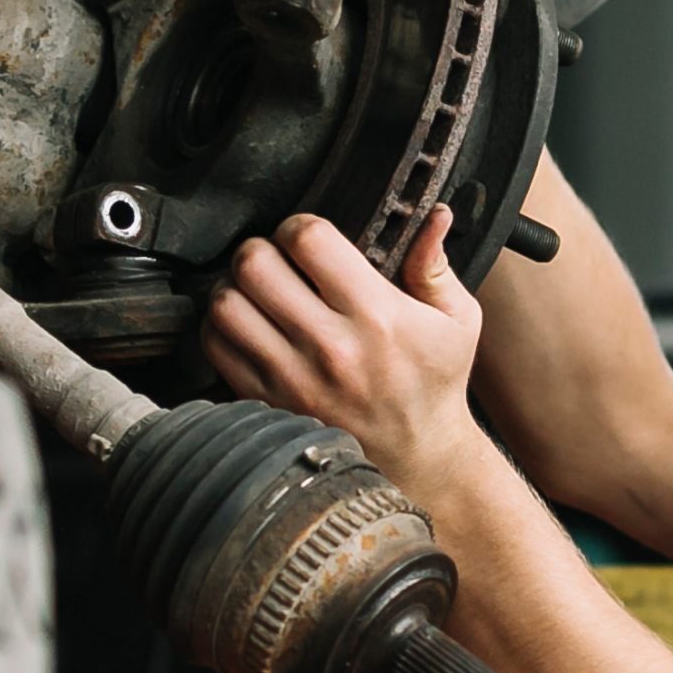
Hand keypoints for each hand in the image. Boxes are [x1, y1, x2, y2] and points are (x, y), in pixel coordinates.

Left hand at [201, 206, 484, 492]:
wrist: (418, 459)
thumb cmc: (433, 384)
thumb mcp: (457, 321)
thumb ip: (435, 265)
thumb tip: (434, 213)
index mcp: (377, 316)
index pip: (309, 240)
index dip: (300, 226)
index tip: (307, 237)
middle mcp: (329, 346)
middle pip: (254, 265)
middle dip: (260, 249)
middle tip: (275, 259)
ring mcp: (291, 378)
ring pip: (225, 304)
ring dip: (234, 286)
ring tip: (256, 290)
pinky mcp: (265, 401)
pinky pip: (215, 345)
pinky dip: (220, 325)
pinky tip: (246, 323)